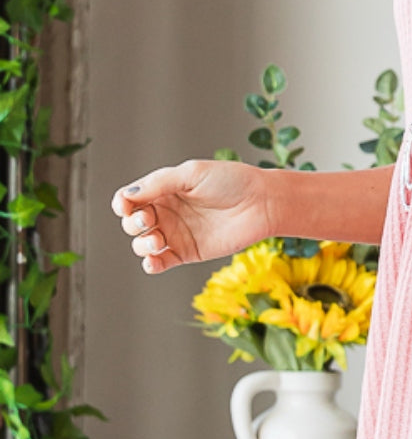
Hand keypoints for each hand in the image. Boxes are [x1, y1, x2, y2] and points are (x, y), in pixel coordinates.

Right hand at [110, 159, 273, 273]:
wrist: (262, 204)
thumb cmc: (232, 181)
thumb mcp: (192, 174)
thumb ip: (159, 183)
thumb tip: (128, 196)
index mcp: (165, 189)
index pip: (130, 199)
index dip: (123, 204)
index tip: (127, 205)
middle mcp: (168, 212)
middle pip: (132, 222)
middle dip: (133, 223)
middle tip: (149, 220)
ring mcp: (176, 233)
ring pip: (142, 244)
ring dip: (141, 244)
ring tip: (157, 239)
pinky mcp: (187, 253)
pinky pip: (160, 263)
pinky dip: (150, 264)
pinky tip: (154, 260)